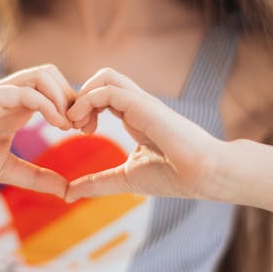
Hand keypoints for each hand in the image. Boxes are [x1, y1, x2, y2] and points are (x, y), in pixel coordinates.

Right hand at [0, 65, 75, 197]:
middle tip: (83, 126)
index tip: (87, 131)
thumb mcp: (6, 170)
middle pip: (54, 75)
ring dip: (63, 96)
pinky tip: (55, 124)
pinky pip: (25, 90)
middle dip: (75, 97)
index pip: (56, 91)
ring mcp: (0, 93)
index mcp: (18, 107)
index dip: (76, 107)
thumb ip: (37, 177)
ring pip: (43, 74)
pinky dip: (46, 104)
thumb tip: (67, 192)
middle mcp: (12, 95)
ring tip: (68, 125)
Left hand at [65, 68, 221, 201]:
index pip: (103, 96)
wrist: (204, 175)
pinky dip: (87, 101)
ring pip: (105, 76)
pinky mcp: (143, 105)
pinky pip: (107, 90)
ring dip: (82, 96)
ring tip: (77, 124)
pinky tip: (84, 126)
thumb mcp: (124, 179)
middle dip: (79, 97)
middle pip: (102, 79)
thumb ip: (97, 183)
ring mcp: (141, 102)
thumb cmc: (173, 177)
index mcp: (135, 117)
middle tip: (73, 126)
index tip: (78, 132)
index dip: (84, 108)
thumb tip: (68, 194)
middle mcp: (137, 105)